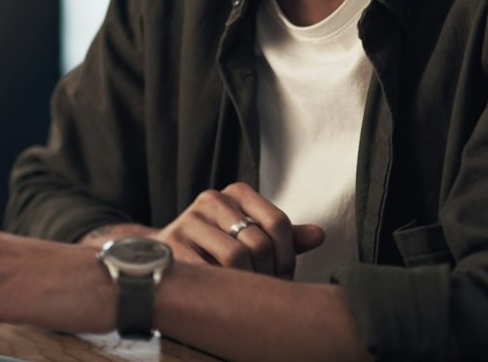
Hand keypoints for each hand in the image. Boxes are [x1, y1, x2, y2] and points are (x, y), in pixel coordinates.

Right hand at [156, 182, 323, 277]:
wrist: (167, 251)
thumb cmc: (220, 244)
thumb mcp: (253, 234)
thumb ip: (285, 236)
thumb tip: (319, 235)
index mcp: (237, 192)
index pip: (278, 222)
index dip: (287, 256)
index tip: (283, 276)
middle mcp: (212, 199)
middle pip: (259, 242)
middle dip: (268, 274)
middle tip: (266, 291)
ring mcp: (189, 221)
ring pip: (235, 257)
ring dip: (248, 283)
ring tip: (248, 294)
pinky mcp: (173, 245)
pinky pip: (208, 272)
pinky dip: (223, 288)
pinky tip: (224, 293)